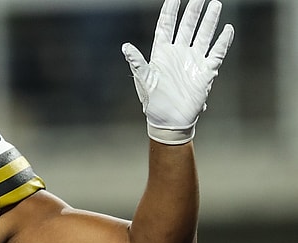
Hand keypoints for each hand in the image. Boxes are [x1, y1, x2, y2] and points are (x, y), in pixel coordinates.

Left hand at [122, 0, 233, 144]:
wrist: (169, 121)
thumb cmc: (153, 102)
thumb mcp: (144, 81)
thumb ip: (137, 62)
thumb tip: (125, 46)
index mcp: (161, 53)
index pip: (166, 26)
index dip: (170, 11)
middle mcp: (178, 53)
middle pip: (187, 26)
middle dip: (193, 10)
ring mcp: (193, 60)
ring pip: (203, 35)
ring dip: (209, 21)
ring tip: (215, 4)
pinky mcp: (206, 71)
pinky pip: (216, 52)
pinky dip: (222, 41)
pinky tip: (227, 29)